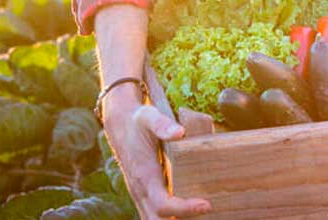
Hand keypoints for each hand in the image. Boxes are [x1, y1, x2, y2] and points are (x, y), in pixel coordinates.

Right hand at [104, 97, 210, 218]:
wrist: (120, 123)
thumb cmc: (138, 120)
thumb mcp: (149, 116)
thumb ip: (163, 125)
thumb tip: (180, 132)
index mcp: (145, 175)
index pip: (163, 205)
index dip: (184, 209)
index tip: (206, 204)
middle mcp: (140, 190)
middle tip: (208, 211)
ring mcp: (140, 194)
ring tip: (200, 214)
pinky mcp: (143, 194)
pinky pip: (153, 215)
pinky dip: (169, 219)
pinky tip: (188, 214)